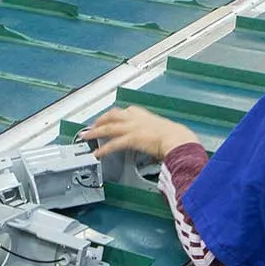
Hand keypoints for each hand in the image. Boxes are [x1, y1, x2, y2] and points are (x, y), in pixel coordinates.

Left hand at [82, 105, 196, 162]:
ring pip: (108, 128)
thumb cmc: (175, 136)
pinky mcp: (131, 139)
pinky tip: (97, 154)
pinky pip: (113, 144)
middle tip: (92, 126)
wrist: (177, 138)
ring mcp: (132, 127)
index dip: (114, 115)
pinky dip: (103, 149)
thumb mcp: (162, 129)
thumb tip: (153, 142)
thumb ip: (153, 133)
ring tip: (87, 136)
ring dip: (95, 132)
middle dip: (100, 120)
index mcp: (143, 114)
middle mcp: (136, 118)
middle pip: (112, 116)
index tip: (109, 117)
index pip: (124, 111)